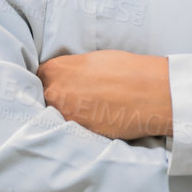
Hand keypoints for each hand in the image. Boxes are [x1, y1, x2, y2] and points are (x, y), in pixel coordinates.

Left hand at [37, 50, 171, 139]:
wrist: (152, 93)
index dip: (53, 79)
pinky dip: (83, 123)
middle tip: (80, 94)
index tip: (62, 81)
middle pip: (46, 96)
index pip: (39, 76)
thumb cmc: (128, 70)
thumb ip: (74, 68)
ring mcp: (66, 116)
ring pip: (59, 114)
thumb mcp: (95, 59)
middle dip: (60, 96)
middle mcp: (55, 94)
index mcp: (56, 71)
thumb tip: (69, 75)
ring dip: (70, 111)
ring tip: (92, 105)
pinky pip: (74, 127)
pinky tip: (100, 115)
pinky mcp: (80, 132)